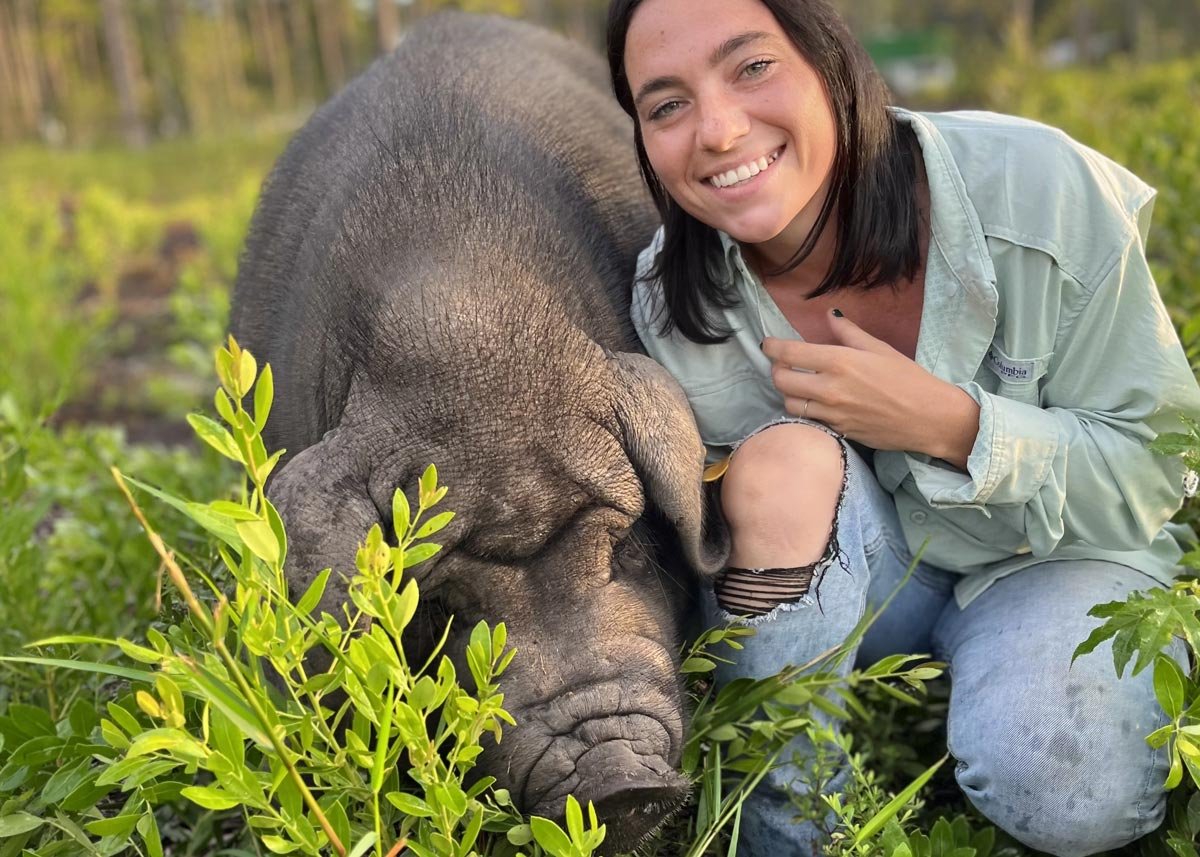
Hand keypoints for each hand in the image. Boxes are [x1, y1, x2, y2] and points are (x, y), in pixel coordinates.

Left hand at [761, 310, 980, 467]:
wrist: (928, 418)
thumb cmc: (908, 379)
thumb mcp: (879, 349)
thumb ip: (849, 333)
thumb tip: (829, 316)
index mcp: (839, 361)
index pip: (789, 353)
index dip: (772, 347)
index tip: (768, 344)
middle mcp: (829, 388)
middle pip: (781, 379)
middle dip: (776, 369)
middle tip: (784, 364)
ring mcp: (831, 413)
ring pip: (789, 402)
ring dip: (788, 391)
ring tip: (798, 383)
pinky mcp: (836, 430)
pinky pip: (807, 419)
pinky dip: (804, 409)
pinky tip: (813, 402)